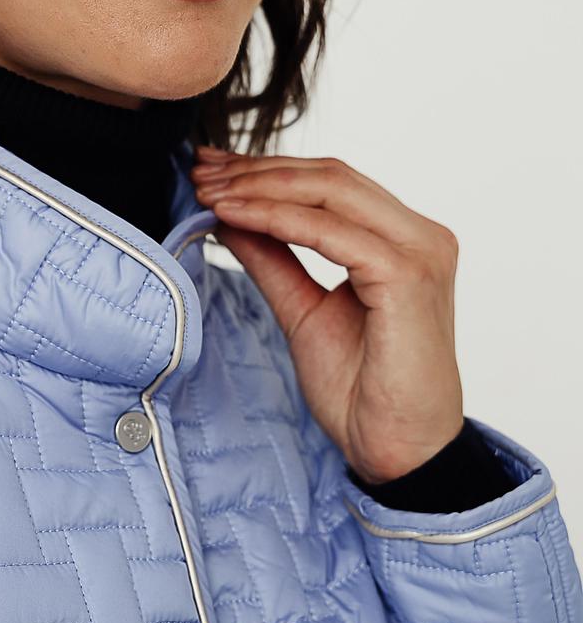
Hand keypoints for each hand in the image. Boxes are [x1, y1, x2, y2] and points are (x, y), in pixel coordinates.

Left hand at [190, 145, 463, 484]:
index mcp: (403, 242)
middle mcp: (421, 236)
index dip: (268, 173)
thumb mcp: (304, 312)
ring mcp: (421, 252)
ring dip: (262, 187)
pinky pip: (332, 232)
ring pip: (332, 191)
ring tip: (210, 191)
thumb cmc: (363, 393)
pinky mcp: (409, 275)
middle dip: (258, 170)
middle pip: (331, 176)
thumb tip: (229, 216)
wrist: (396, 452)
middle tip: (201, 171)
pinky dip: (278, 219)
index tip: (212, 173)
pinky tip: (235, 215)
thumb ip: (274, 260)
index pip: (331, 185)